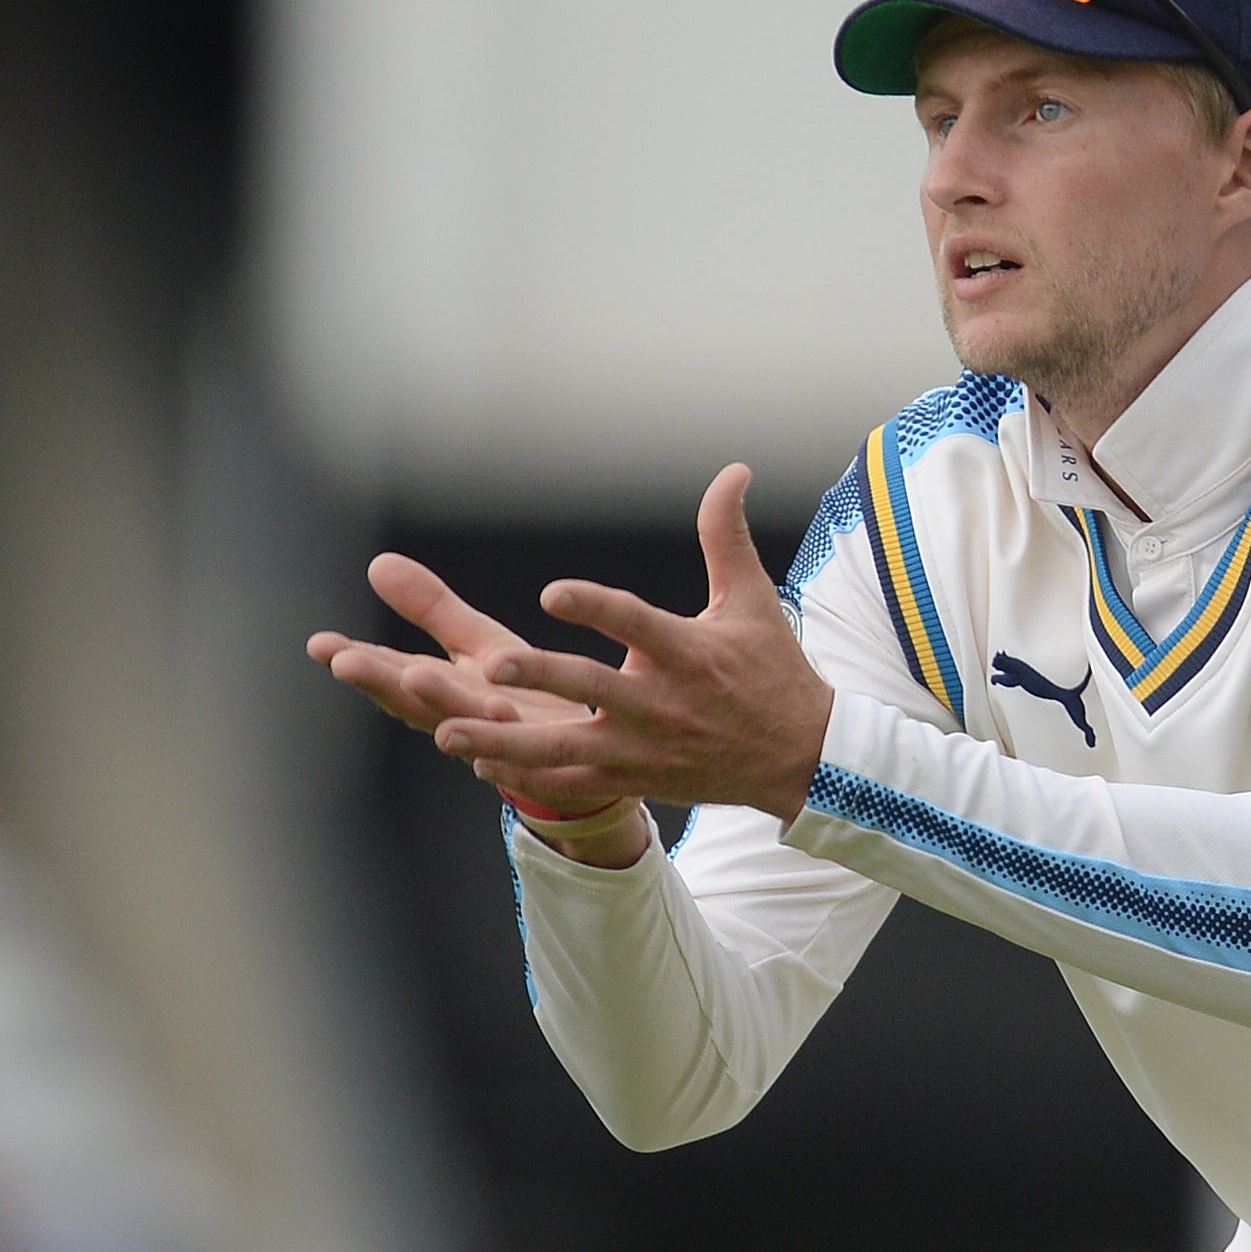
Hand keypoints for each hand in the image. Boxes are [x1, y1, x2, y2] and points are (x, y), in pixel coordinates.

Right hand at [308, 553, 602, 738]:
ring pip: (465, 726)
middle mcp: (466, 719)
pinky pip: (522, 759)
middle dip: (382, 681)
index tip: (319, 644)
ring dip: (438, 704)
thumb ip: (431, 610)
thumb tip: (377, 563)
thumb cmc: (522, 696)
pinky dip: (503, 750)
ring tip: (414, 676)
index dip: (358, 660)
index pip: (392, 673)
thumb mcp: (476, 645)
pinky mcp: (546, 762)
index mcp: (445, 690)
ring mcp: (503, 743)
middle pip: (417, 702)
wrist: (587, 755)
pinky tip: (492, 731)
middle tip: (347, 663)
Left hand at [432, 464, 832, 822]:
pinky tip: (479, 761)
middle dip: (542, 681)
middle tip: (492, 669)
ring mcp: (645, 747)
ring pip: (567, 749)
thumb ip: (725, 536)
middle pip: (593, 689)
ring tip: (451, 734)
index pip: (636, 625)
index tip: (552, 594)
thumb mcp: (751, 601)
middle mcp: (663, 703)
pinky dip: (527, 775)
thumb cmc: (771, 671)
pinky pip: (573, 782)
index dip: (595, 608)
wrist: (800, 758)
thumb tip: (734, 469)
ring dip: (506, 743)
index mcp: (689, 653)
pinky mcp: (636, 778)